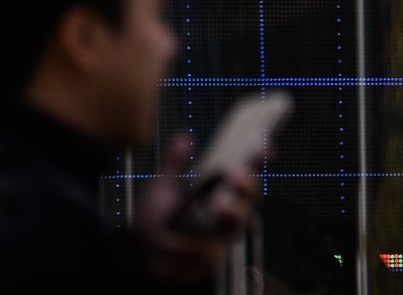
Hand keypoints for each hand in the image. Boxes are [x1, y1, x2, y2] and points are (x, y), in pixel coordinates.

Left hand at [134, 135, 255, 284]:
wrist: (141, 250)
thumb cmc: (159, 216)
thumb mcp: (164, 186)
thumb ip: (175, 164)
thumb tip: (184, 138)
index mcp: (221, 195)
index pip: (246, 178)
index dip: (258, 162)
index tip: (262, 147)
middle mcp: (225, 218)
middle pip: (249, 202)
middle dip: (247, 189)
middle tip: (235, 176)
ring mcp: (218, 241)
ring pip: (232, 230)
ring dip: (226, 216)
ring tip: (216, 206)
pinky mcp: (205, 263)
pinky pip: (201, 253)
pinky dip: (183, 245)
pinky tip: (169, 240)